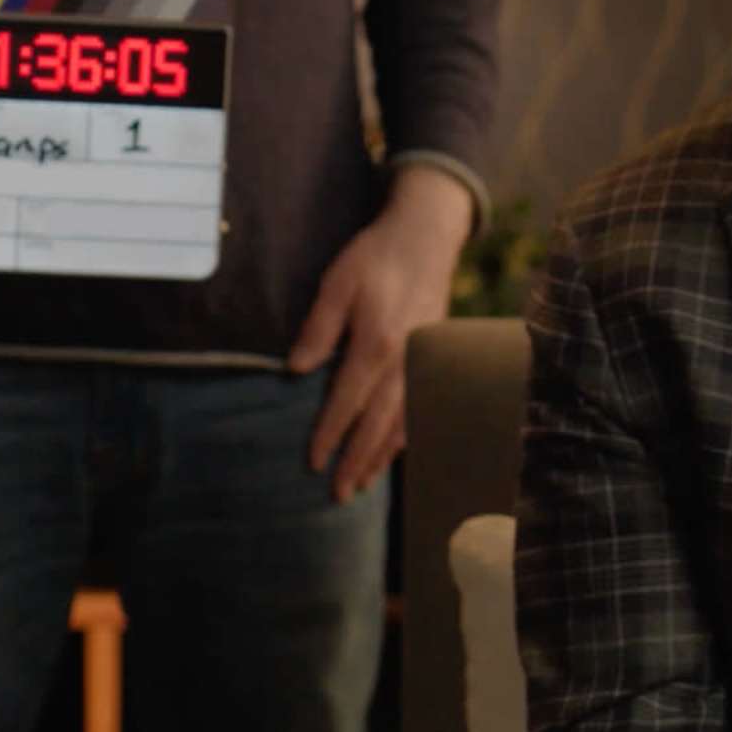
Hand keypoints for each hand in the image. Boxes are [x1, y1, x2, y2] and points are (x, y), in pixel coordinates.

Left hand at [287, 166, 477, 500]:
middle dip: (356, 461)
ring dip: (381, 457)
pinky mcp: (435, 360)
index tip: (314, 463)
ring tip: (362, 484)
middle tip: (339, 494)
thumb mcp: (336, 283)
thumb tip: (296, 370)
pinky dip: (405, 437)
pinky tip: (392, 453)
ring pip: (403, 423)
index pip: (347, 403)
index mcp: (375, 344)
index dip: (329, 435)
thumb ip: (318, 328)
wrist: (426, 236)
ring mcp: (424, 363)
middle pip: (377, 425)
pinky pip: (420, 410)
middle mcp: (404, 362)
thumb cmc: (375, 257)